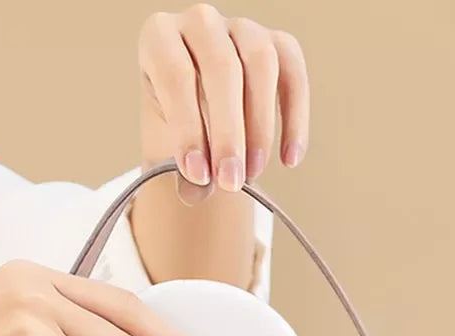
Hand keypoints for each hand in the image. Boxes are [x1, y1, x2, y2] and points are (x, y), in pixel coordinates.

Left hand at [137, 3, 308, 203]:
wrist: (199, 109)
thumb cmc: (179, 122)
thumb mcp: (166, 142)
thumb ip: (177, 166)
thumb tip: (194, 193)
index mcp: (160, 37)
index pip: (175, 75)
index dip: (187, 128)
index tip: (197, 175)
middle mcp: (200, 23)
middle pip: (222, 69)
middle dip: (228, 134)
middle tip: (231, 182)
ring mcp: (242, 28)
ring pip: (261, 64)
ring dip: (261, 125)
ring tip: (254, 173)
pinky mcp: (278, 44)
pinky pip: (294, 76)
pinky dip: (295, 120)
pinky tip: (290, 159)